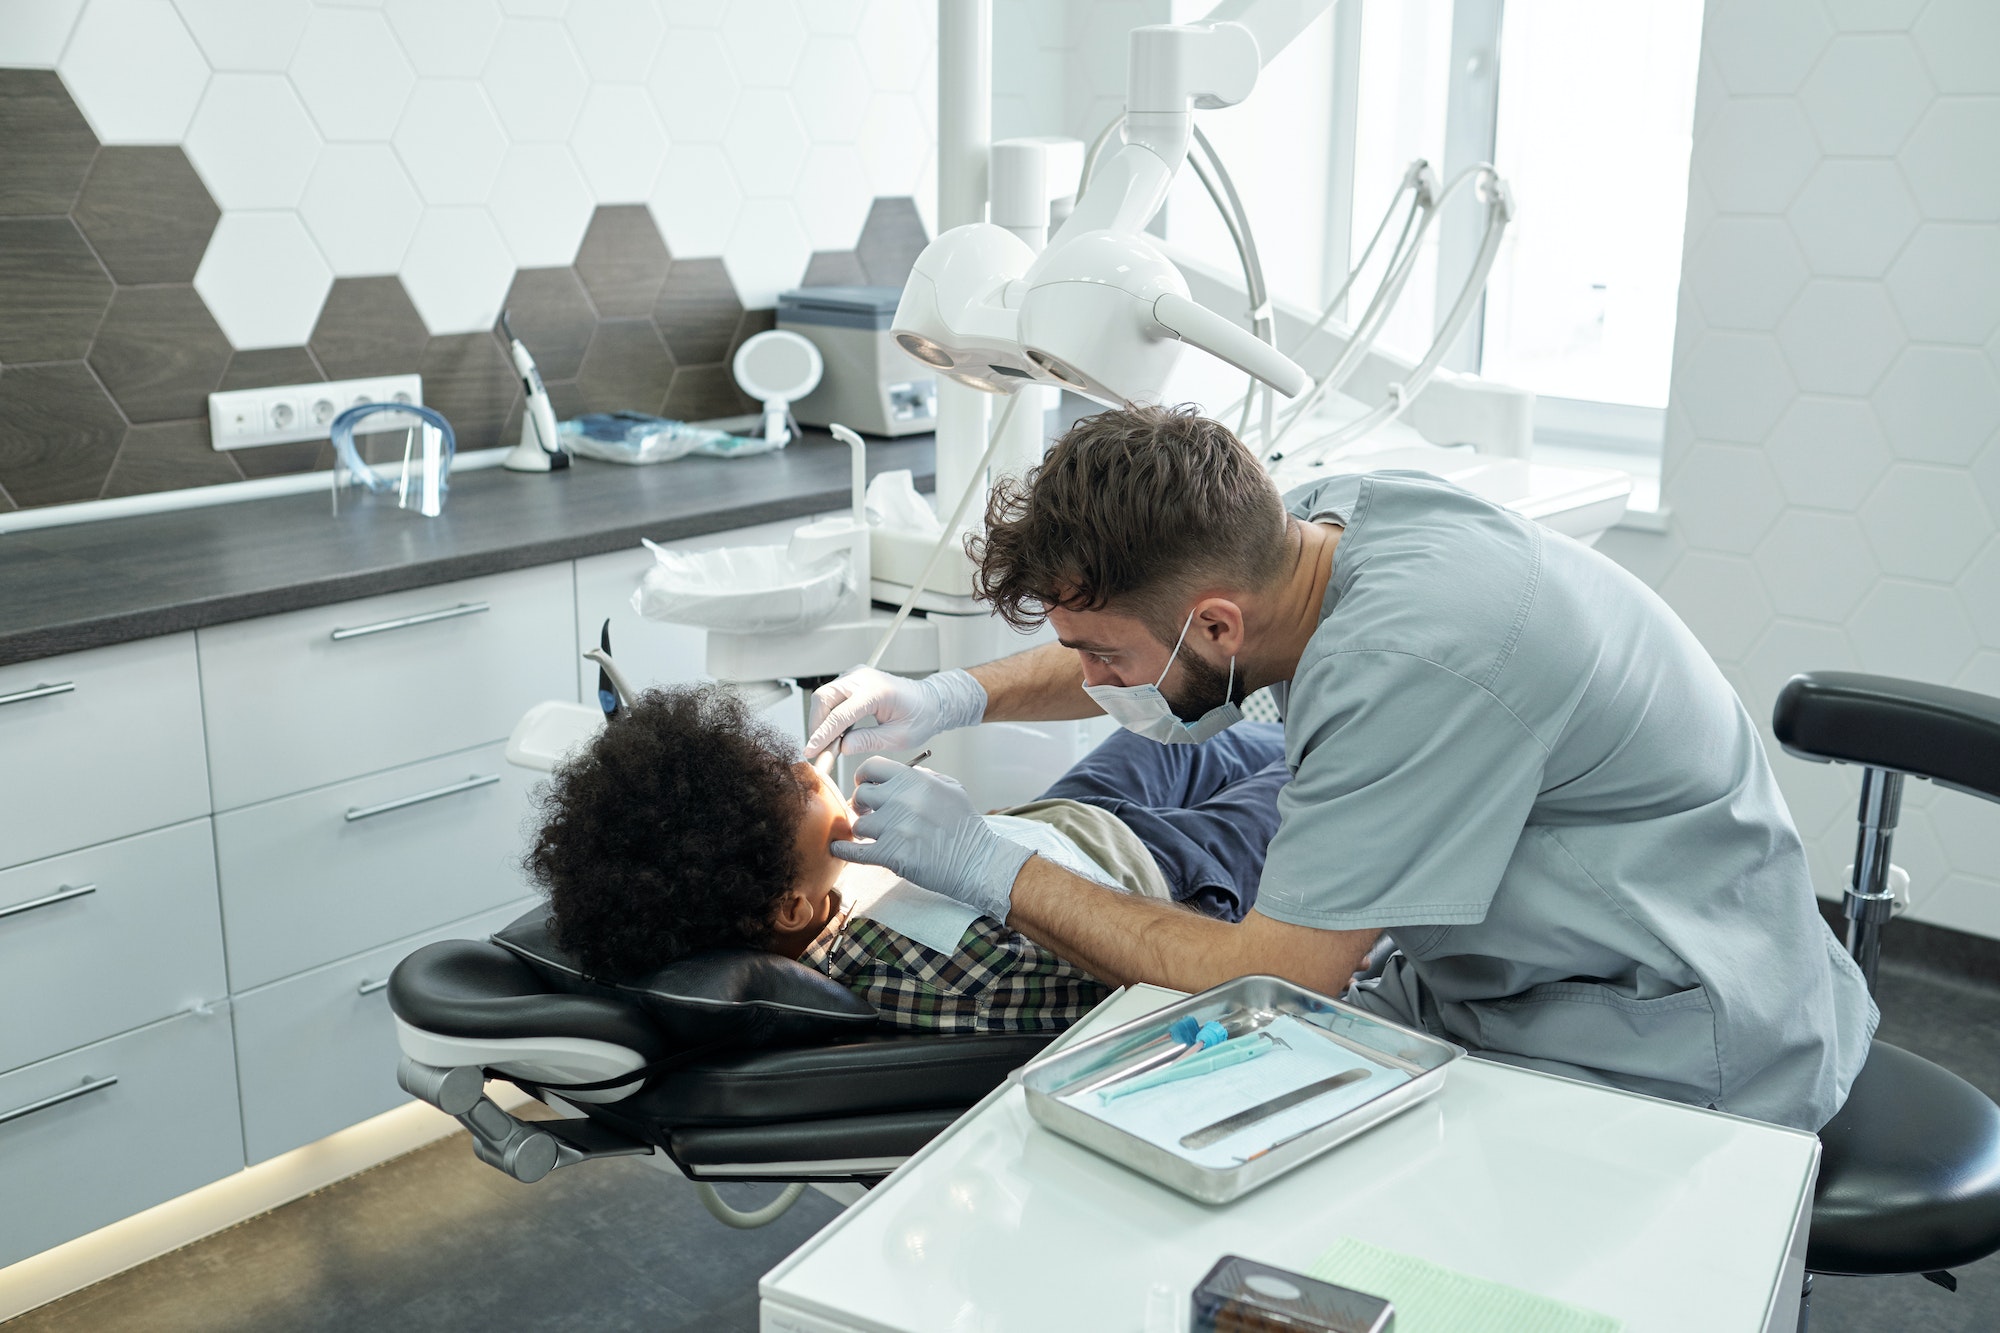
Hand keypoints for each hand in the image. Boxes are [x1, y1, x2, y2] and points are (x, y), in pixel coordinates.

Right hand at [805, 667, 985, 758]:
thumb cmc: (920, 716)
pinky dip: (828, 715)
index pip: (840, 714)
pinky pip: (832, 696)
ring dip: (820, 721)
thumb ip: (869, 741)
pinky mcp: (852, 680)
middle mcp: (863, 678)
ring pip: (824, 696)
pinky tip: (834, 734)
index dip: (823, 735)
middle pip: (824, 698)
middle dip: (816, 726)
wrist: (930, 701)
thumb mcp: (899, 737)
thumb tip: (843, 747)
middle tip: (817, 750)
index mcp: (876, 691)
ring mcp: (856, 676)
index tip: (812, 751)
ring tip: (826, 745)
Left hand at [832, 757, 1030, 920]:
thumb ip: (924, 776)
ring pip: (858, 824)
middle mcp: (902, 799)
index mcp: (915, 780)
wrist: (976, 862)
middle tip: (866, 813)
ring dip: (862, 831)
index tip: (863, 785)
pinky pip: (854, 851)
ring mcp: (894, 827)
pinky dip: (843, 850)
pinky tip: (838, 849)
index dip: (863, 777)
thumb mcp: (951, 788)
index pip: (872, 767)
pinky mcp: (890, 854)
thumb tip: (902, 774)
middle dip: (861, 805)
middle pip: (860, 795)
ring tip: (870, 836)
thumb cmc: (966, 826)